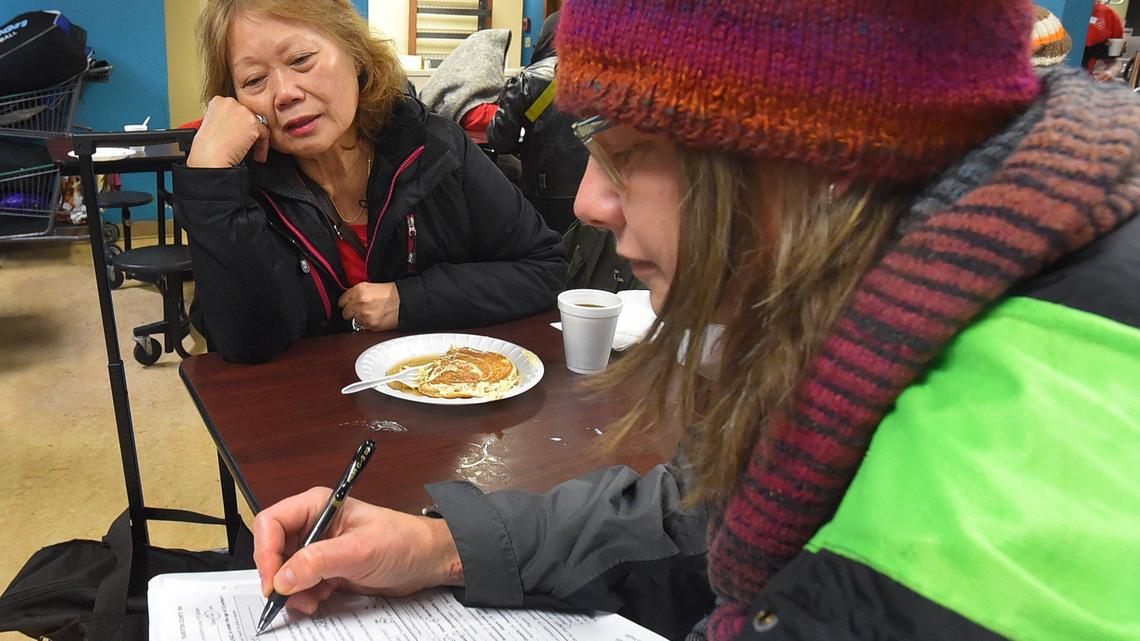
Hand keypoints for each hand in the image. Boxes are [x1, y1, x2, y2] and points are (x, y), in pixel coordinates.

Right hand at [186, 96, 269, 167]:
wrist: (210, 157)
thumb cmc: (208, 148)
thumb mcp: (212, 126)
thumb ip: (225, 120)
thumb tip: (238, 125)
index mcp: (218, 102)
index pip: (236, 110)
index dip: (238, 126)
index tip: (237, 136)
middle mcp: (230, 102)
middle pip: (248, 116)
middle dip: (248, 132)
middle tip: (245, 145)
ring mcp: (242, 110)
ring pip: (258, 125)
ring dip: (256, 140)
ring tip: (252, 152)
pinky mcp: (253, 122)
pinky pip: (265, 134)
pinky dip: (262, 147)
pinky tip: (256, 156)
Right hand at [253, 487, 463, 613]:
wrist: (427, 561)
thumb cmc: (403, 541)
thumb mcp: (360, 550)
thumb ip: (319, 562)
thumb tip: (283, 577)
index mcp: (317, 506)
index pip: (271, 523)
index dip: (266, 552)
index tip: (274, 581)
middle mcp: (314, 525)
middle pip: (273, 550)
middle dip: (279, 576)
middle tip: (288, 597)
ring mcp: (319, 549)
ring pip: (285, 572)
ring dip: (292, 591)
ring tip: (311, 601)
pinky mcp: (326, 569)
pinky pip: (300, 585)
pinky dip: (304, 597)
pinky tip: (320, 599)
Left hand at [339, 282, 399, 330]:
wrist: (405, 301)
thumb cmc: (392, 293)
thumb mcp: (371, 286)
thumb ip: (357, 293)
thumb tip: (349, 300)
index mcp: (359, 290)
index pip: (341, 301)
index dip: (347, 303)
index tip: (350, 305)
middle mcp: (359, 301)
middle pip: (345, 313)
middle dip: (352, 312)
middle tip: (362, 310)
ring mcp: (364, 314)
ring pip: (354, 321)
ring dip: (361, 319)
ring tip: (371, 314)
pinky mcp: (371, 324)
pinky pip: (363, 327)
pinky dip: (368, 324)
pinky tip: (376, 318)